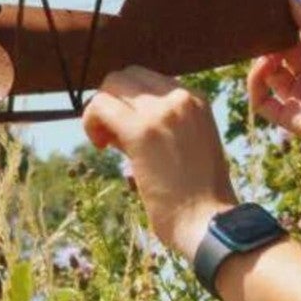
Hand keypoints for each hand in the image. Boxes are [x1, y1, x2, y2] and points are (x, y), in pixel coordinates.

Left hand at [81, 67, 237, 258]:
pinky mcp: (141, 132)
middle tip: (112, 137)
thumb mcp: (188, 148)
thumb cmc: (198, 199)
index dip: (130, 103)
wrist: (210, 223)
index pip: (149, 80)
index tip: (128, 133)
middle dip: (113, 101)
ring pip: (111, 85)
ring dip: (100, 111)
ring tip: (106, 143)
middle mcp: (182, 98)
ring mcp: (162, 112)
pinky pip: (100, 107)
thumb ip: (160, 129)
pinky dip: (91, 122)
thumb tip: (118, 127)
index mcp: (197, 100)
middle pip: (128, 76)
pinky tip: (100, 146)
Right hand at [247, 0, 300, 151]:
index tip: (272, 8)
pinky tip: (262, 67)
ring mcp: (300, 99)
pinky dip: (255, 84)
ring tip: (268, 50)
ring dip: (262, 61)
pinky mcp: (292, 118)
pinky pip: (263, 103)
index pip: (295, 41)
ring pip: (268, 78)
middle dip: (270, 42)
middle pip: (280, 57)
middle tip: (264, 27)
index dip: (283, 27)